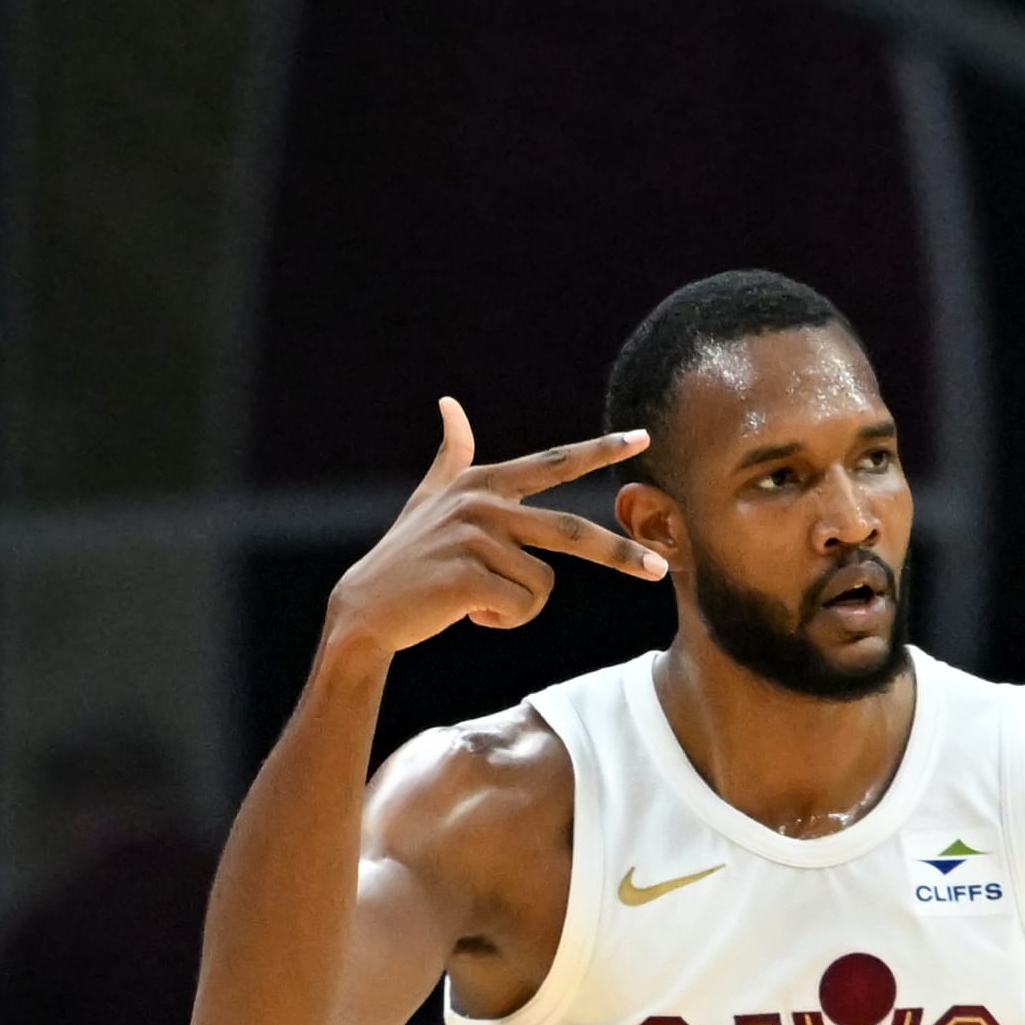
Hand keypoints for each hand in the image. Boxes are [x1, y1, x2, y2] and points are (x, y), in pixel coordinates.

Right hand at [328, 400, 665, 653]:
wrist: (366, 609)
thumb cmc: (406, 558)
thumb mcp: (429, 499)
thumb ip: (451, 455)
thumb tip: (450, 404)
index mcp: (484, 482)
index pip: (554, 463)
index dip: (600, 451)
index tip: (642, 438)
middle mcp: (485, 502)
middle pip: (573, 530)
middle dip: (620, 554)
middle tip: (657, 572)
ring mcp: (477, 538)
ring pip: (543, 584)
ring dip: (517, 606)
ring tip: (476, 600)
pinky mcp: (472, 575)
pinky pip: (522, 606)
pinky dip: (502, 619)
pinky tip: (467, 612)